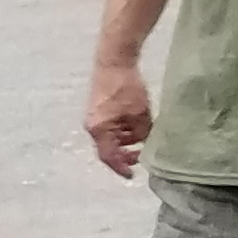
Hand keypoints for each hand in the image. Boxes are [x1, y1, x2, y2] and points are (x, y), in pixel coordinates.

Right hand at [90, 59, 153, 179]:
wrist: (113, 62)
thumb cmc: (126, 88)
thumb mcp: (140, 113)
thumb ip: (142, 132)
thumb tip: (144, 142)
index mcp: (100, 130)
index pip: (109, 156)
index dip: (121, 167)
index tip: (132, 175)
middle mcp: (92, 127)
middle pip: (108, 148)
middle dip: (124, 154)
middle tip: (140, 157)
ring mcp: (94, 118)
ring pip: (110, 138)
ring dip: (125, 141)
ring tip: (142, 139)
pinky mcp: (98, 110)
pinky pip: (109, 128)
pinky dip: (121, 131)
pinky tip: (134, 126)